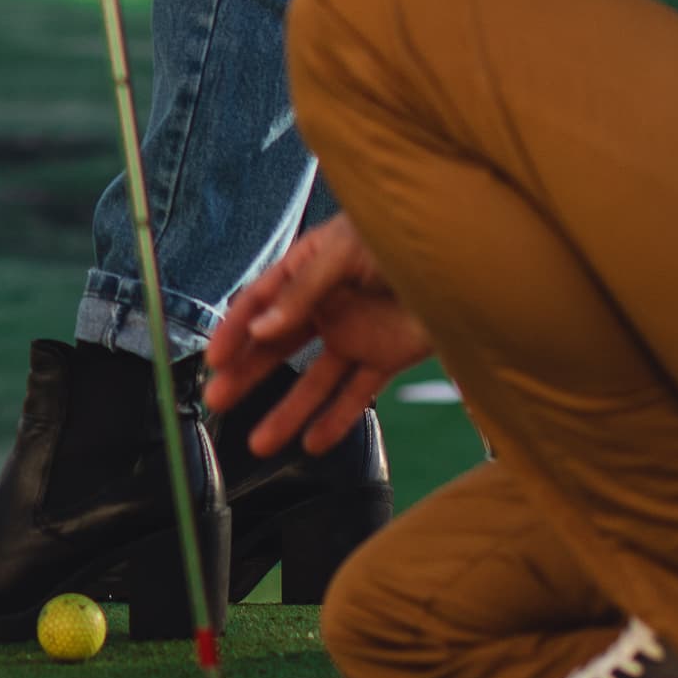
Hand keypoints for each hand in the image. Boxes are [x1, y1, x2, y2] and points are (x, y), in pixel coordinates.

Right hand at [203, 214, 435, 459]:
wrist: (462, 255)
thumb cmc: (399, 234)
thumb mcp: (343, 251)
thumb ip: (303, 291)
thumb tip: (263, 327)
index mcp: (306, 267)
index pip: (259, 302)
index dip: (234, 331)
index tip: (215, 360)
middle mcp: (324, 304)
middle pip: (277, 346)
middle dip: (247, 375)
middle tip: (219, 400)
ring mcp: (353, 334)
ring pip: (312, 381)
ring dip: (287, 412)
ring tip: (261, 443)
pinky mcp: (384, 358)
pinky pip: (356, 394)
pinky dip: (336, 420)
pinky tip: (314, 443)